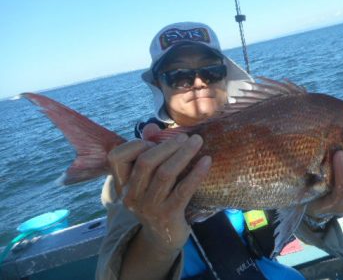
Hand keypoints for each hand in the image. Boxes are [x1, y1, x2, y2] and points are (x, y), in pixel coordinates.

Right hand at [107, 124, 210, 254]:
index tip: (154, 142)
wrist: (163, 236)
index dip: (136, 144)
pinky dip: (196, 173)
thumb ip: (147, 150)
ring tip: (198, 142)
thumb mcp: (148, 177)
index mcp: (122, 183)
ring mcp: (149, 207)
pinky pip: (184, 189)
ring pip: (165, 173)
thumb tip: (151, 126)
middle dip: (168, 145)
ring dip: (184, 154)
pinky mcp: (168, 215)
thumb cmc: (156, 198)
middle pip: (146, 162)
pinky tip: (207, 161)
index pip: (116, 157)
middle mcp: (131, 195)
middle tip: (187, 137)